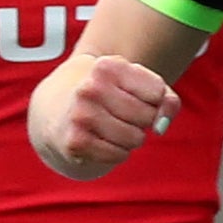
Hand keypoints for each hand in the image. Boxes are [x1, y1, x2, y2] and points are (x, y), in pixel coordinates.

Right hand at [36, 55, 180, 175]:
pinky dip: (119, 153)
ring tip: (114, 128)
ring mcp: (80, 115)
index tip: (137, 96)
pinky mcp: (75, 142)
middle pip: (147, 116)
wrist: (57, 108)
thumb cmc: (109, 94)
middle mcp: (90, 88)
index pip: (157, 91)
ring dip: (132, 139)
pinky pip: (119, 155)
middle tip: (124, 115)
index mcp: (108, 66)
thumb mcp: (137, 84)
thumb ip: (165, 98)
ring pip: (135, 139)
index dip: (155, 100)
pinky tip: (103, 141)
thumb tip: (161, 127)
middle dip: (144, 121)